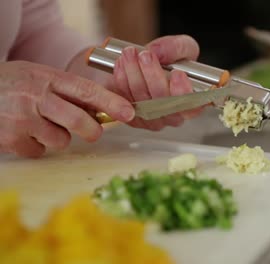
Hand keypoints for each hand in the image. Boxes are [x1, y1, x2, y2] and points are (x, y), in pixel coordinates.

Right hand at [0, 61, 134, 157]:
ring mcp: (22, 120)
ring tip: (39, 123)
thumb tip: (100, 108)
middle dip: (92, 130)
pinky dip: (36, 145)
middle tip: (93, 132)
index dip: (111, 102)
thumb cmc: (12, 84)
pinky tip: (23, 132)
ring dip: (57, 136)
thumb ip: (66, 90)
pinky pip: (40, 152)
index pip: (86, 90)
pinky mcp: (12, 140)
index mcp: (47, 77)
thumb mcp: (38, 76)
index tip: (129, 112)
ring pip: (61, 140)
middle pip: (79, 121)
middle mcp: (36, 97)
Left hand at [110, 35, 203, 130]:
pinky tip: (122, 63)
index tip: (178, 73)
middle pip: (162, 104)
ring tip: (130, 52)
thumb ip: (177, 47)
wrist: (149, 65)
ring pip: (141, 100)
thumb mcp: (184, 47)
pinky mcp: (131, 115)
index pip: (190, 106)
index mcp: (192, 103)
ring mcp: (152, 118)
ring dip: (133, 73)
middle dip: (153, 76)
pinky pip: (124, 99)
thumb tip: (158, 52)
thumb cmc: (172, 62)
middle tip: (146, 55)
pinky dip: (121, 79)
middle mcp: (172, 116)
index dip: (183, 92)